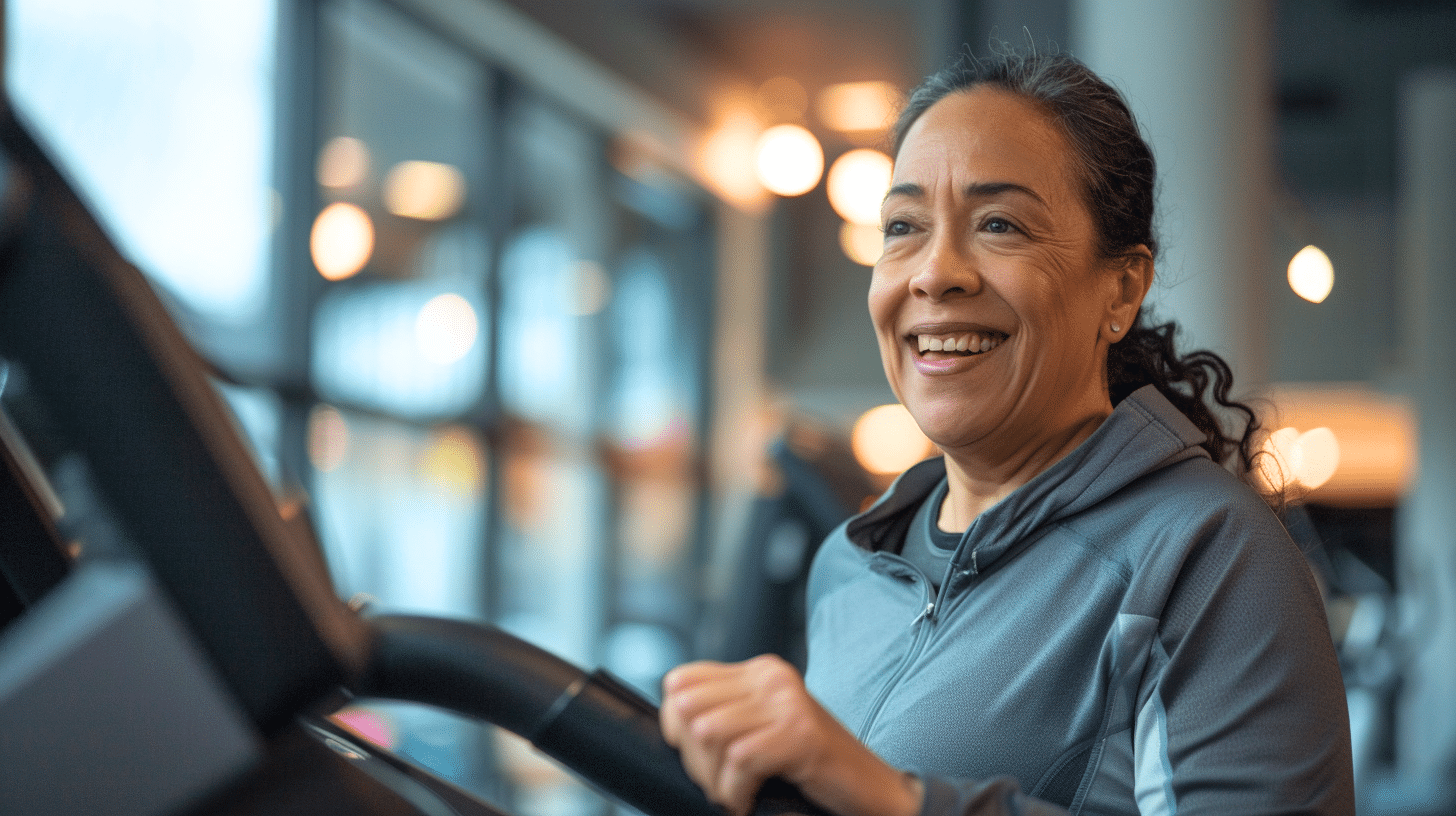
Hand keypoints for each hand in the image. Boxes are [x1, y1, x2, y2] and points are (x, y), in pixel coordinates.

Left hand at [659, 655, 922, 815]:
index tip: (696, 757)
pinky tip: (749, 803)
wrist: (871, 790)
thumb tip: (673, 724)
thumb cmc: (811, 768)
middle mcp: (772, 677)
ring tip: (734, 794)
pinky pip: (739, 761)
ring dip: (713, 779)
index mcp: (759, 670)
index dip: (673, 726)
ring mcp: (787, 703)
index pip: (679, 682)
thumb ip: (726, 716)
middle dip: (692, 757)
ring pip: (708, 734)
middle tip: (719, 783)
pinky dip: (735, 793)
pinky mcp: (799, 734)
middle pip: (687, 709)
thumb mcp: (764, 729)